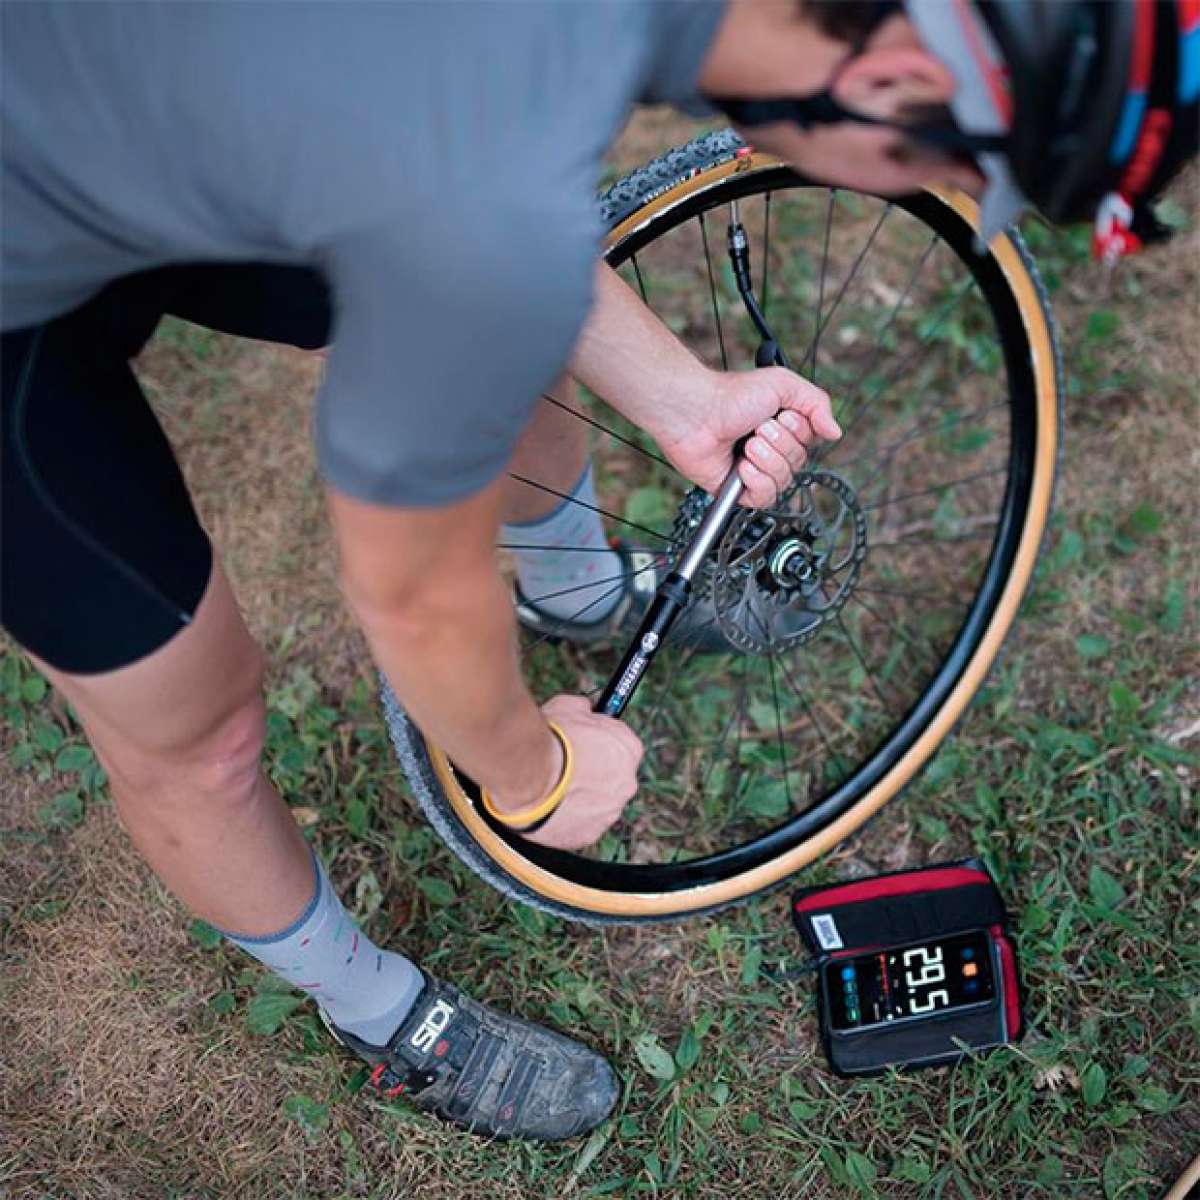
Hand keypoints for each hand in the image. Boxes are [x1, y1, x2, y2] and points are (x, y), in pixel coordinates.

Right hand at [520, 695, 642, 850]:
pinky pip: (581, 825)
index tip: (586, 744)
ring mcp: (609, 812)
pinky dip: (568, 819)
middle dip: (593, 773)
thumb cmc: (549, 739)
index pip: (623, 745)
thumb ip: (584, 709)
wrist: (529, 775)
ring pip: (597, 804)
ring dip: (580, 797)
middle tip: (565, 768)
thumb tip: (585, 708)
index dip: (602, 744)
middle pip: (613, 777)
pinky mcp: (589, 835)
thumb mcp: (568, 707)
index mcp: (628, 749)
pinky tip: (549, 808)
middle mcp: (627, 783)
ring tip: (551, 790)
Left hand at [654, 366, 840, 507]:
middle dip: (780, 443)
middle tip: (757, 428)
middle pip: (799, 463)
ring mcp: (755, 470)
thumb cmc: (732, 395)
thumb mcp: (784, 384)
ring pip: (784, 481)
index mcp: (784, 427)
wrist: (697, 413)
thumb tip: (836, 433)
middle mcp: (771, 449)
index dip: (800, 431)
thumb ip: (818, 403)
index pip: (811, 442)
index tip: (782, 415)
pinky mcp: (738, 489)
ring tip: (746, 444)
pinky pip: (765, 498)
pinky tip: (742, 466)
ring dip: (767, 460)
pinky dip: (756, 481)